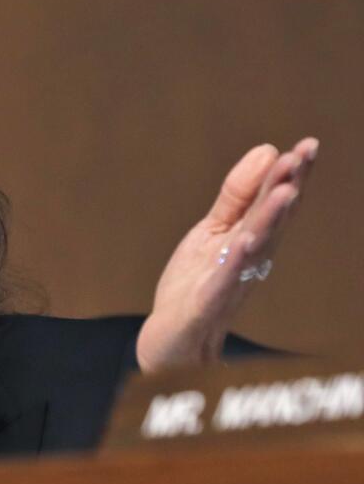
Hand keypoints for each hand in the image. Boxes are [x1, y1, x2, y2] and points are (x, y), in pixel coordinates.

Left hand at [135, 137, 317, 371]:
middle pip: (273, 218)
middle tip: (304, 154)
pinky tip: (245, 240)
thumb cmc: (198, 283)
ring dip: (272, 218)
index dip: (292, 174)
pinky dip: (236, 260)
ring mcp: (233, 279)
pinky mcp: (210, 300)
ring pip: (256, 245)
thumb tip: (266, 151)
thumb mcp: (213, 231)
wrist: (176, 338)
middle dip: (289, 185)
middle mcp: (251, 257)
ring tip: (286, 189)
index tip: (308, 145)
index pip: (275, 201)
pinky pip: (226, 278)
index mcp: (252, 237)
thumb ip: (236, 196)